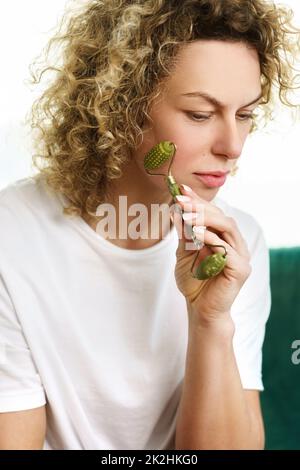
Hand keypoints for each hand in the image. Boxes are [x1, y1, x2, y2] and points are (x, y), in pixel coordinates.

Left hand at [171, 185, 251, 324]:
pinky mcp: (240, 269)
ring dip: (205, 219)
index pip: (214, 214)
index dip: (198, 201)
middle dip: (200, 207)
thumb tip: (176, 210)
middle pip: (222, 217)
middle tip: (181, 199)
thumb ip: (184, 234)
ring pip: (227, 228)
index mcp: (225, 238)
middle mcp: (236, 244)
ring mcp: (241, 256)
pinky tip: (195, 233)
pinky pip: (226, 249)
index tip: (181, 190)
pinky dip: (211, 239)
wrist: (199, 309)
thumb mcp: (184, 253)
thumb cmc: (194, 282)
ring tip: (185, 214)